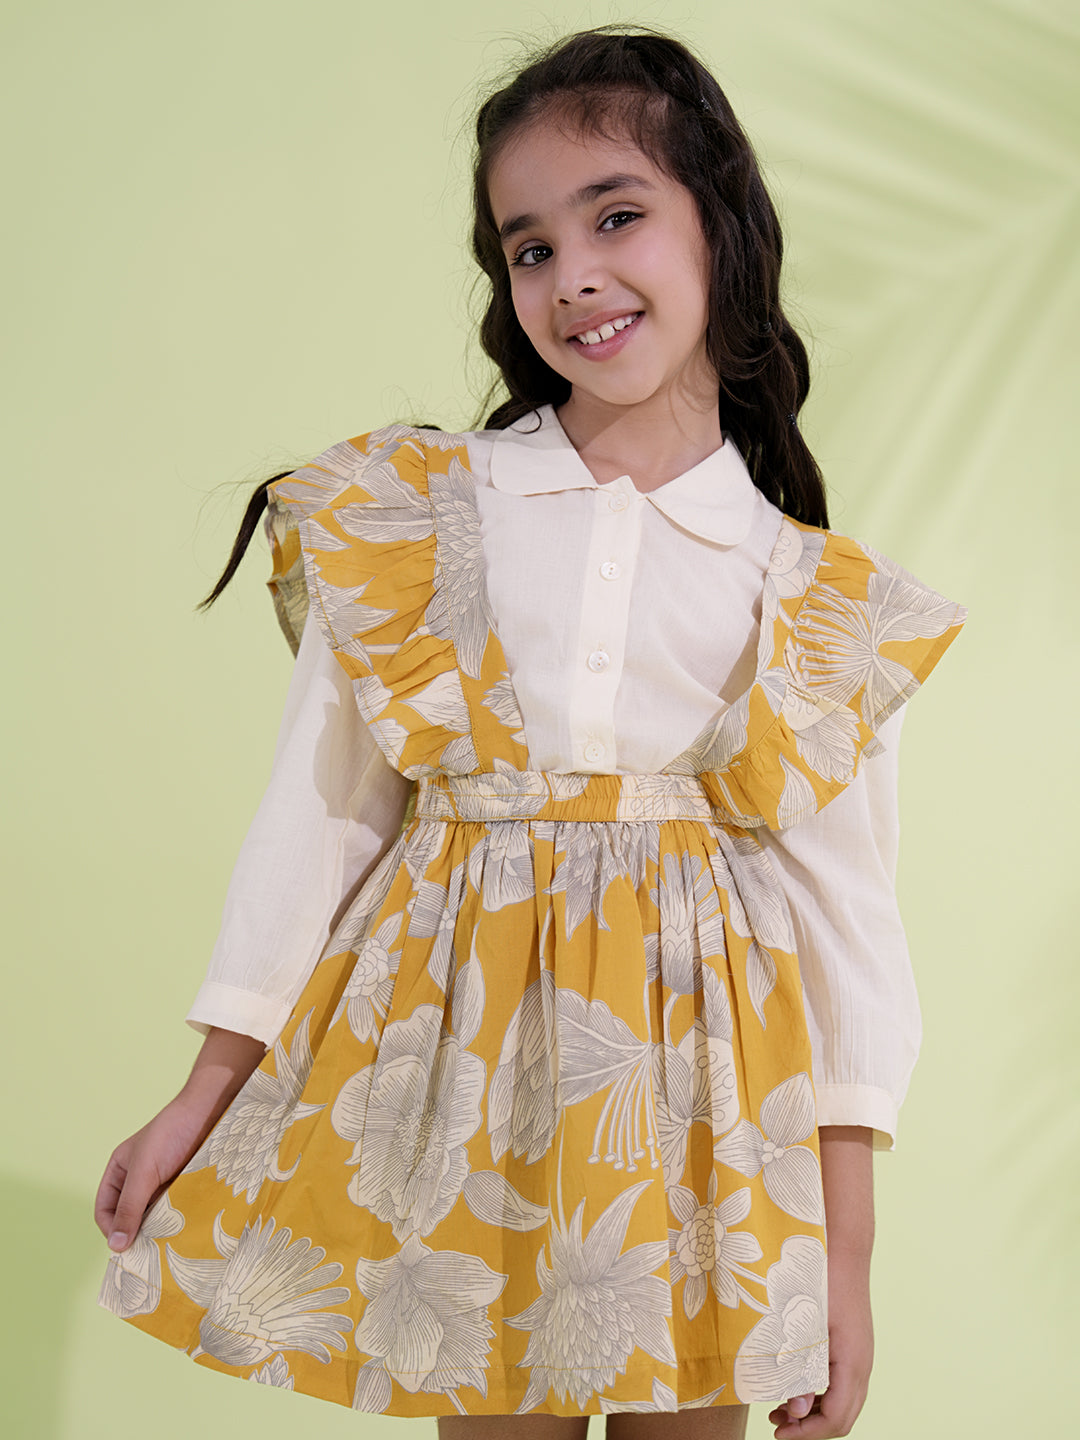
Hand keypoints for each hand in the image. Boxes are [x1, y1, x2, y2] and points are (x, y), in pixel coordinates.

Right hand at [94, 1026, 265, 1251]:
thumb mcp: (144, 1171)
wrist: (210, 1110)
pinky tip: (186, 1232)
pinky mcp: (186, 1188)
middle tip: (151, 1253)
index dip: (112, 1229)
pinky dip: (179, 1224)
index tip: (126, 1247)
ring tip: (169, 1245)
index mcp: (120, 1173)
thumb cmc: (171, 1133)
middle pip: (131, 1218)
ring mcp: (164, 1185)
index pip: (105, 1211)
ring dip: (161, 1232)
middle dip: (138, 1235)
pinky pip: (177, 1213)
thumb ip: (130, 1207)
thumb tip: (115, 1246)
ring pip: (155, 1219)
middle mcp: (140, 1181)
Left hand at [767, 1258, 873, 1436]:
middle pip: (843, 1417)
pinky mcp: (854, 1347)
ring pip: (844, 1403)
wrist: (843, 1248)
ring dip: (814, 1412)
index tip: (778, 1433)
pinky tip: (795, 1385)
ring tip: (780, 1409)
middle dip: (810, 1428)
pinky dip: (820, 1394)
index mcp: (852, 1364)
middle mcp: (863, 1365)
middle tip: (776, 1423)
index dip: (807, 1433)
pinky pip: (841, 1385)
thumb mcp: (804, 1325)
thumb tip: (796, 1410)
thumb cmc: (821, 1280)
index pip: (836, 1419)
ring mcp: (861, 1356)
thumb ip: (800, 1369)